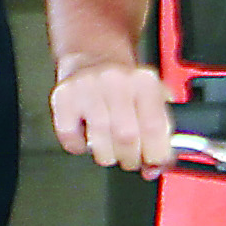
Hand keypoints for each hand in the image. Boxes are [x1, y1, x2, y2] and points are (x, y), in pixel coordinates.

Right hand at [47, 56, 175, 173]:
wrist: (94, 58)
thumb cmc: (125, 87)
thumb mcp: (152, 101)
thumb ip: (161, 135)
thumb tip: (155, 167)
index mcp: (144, 81)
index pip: (155, 127)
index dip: (155, 154)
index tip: (153, 160)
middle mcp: (116, 80)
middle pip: (126, 137)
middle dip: (130, 158)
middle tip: (130, 158)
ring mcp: (87, 87)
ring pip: (99, 142)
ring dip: (107, 156)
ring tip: (110, 150)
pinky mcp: (64, 96)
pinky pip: (70, 137)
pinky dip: (78, 147)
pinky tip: (86, 138)